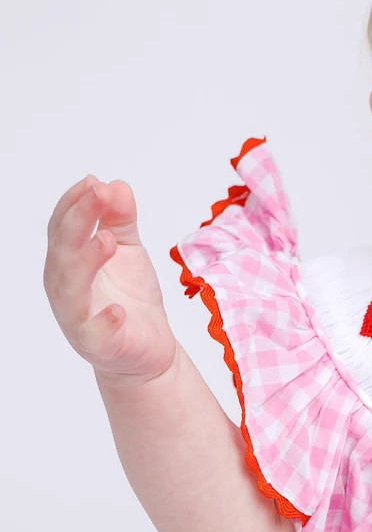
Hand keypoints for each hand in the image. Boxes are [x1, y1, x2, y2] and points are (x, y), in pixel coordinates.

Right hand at [43, 175, 179, 385]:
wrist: (148, 348)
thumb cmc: (130, 297)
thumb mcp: (127, 250)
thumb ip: (120, 220)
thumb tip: (115, 185)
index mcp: (68, 261)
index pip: (63, 227)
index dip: (74, 203)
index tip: (94, 183)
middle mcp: (65, 287)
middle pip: (63, 250)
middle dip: (79, 220)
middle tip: (100, 195)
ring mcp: (78, 317)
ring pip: (71, 288)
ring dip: (86, 262)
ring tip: (106, 240)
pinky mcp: (98, 345)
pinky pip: (93, 334)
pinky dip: (103, 321)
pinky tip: (117, 311)